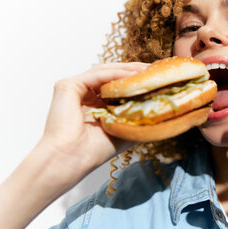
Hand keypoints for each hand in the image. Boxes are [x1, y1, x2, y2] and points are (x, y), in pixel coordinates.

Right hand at [36, 62, 147, 184]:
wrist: (73, 159)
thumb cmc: (94, 151)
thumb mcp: (123, 130)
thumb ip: (136, 118)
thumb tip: (160, 112)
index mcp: (91, 104)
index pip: (114, 86)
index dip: (134, 81)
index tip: (155, 78)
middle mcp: (81, 94)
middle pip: (110, 76)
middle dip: (133, 71)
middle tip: (154, 69)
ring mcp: (73, 89)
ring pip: (104, 72)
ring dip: (127, 70)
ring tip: (147, 70)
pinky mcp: (67, 86)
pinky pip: (96, 75)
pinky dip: (115, 73)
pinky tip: (132, 75)